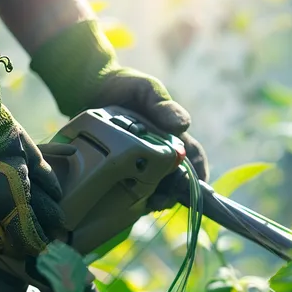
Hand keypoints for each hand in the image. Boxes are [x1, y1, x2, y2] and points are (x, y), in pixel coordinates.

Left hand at [30, 20, 208, 207]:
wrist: (92, 88)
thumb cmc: (126, 87)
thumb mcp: (147, 90)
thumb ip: (163, 106)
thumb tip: (183, 125)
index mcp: (173, 135)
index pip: (193, 157)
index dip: (199, 174)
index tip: (198, 190)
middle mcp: (161, 150)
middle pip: (176, 179)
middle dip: (174, 193)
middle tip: (162, 202)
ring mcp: (142, 160)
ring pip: (156, 186)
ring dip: (155, 198)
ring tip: (147, 205)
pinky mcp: (123, 167)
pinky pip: (133, 187)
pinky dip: (134, 197)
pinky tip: (129, 203)